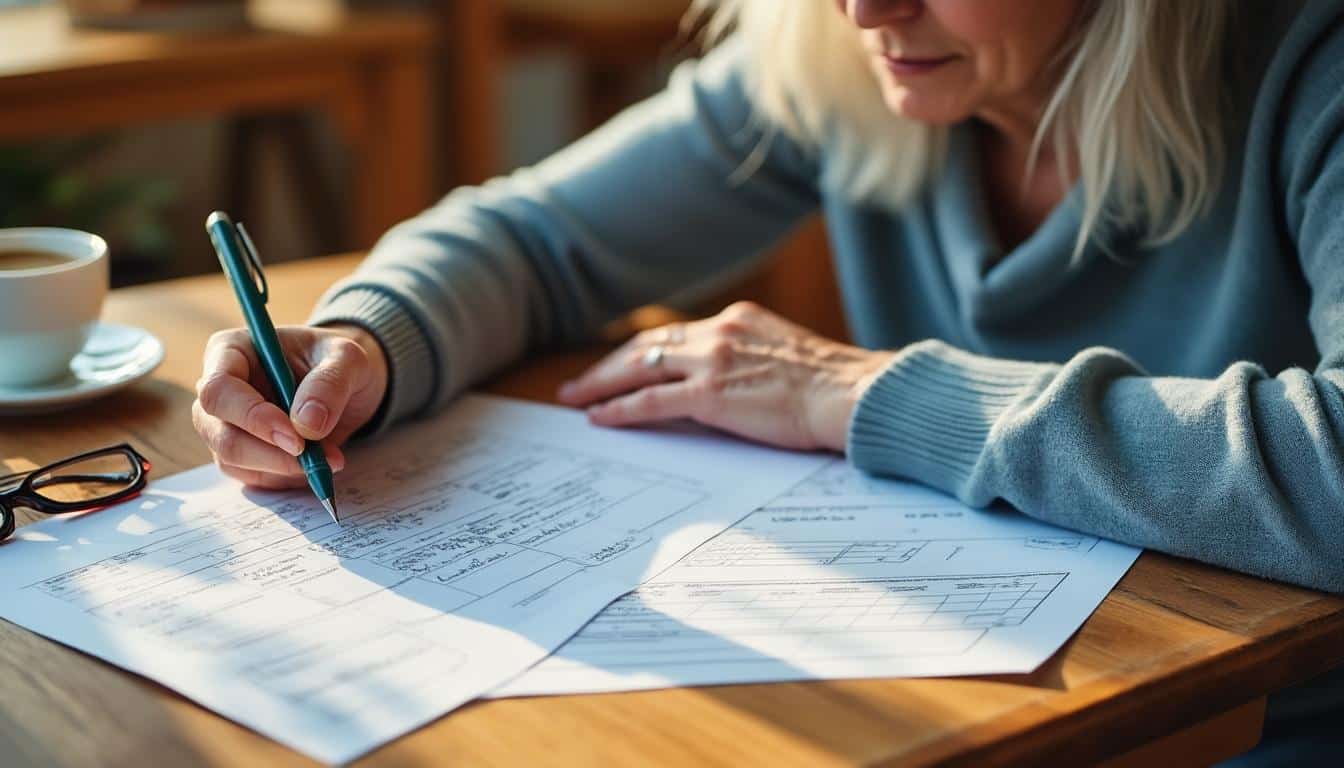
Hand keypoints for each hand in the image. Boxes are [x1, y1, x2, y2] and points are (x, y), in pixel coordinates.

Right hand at [192, 324, 388, 488]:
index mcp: (231, 351)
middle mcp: (220, 390)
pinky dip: (288, 477)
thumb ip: (330, 383)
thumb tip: (306, 424)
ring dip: (282, 467)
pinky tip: (318, 464)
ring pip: (233, 460)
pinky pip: (253, 476)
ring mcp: (225, 425)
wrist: (348, 386)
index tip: (295, 435)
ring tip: (329, 457)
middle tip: (313, 455)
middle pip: (218, 432)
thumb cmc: (337, 361)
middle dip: (266, 451)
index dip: (251, 416)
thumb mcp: (348, 358)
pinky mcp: (242, 454)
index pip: (219, 390)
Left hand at [558, 302, 895, 451]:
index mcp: (738, 320)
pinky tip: (599, 418)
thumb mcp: (786, 356)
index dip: (643, 351)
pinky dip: (620, 408)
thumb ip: (752, 359)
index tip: (622, 364)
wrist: (851, 393)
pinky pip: (651, 401)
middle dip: (609, 364)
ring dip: (601, 383)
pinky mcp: (711, 394)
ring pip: (639, 368)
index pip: (676, 334)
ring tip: (576, 398)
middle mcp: (720, 332)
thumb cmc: (832, 386)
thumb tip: (733, 384)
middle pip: (647, 345)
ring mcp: (713, 361)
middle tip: (580, 382)